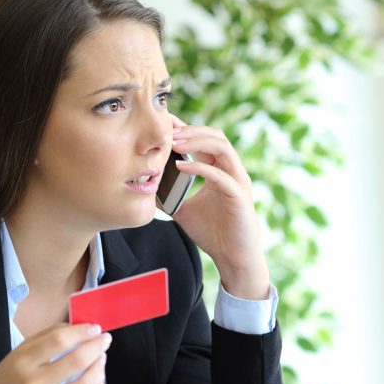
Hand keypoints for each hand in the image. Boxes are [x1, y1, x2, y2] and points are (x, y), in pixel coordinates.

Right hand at [0, 323, 110, 383]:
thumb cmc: (9, 380)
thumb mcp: (19, 353)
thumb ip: (48, 337)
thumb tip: (79, 327)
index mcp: (22, 362)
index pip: (59, 341)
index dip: (82, 332)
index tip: (95, 328)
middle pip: (76, 362)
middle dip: (96, 347)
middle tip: (104, 340)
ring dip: (100, 369)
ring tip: (101, 359)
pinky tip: (98, 381)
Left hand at [168, 115, 270, 299]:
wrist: (232, 257)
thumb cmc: (212, 233)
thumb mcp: (183, 208)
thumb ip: (169, 194)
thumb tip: (144, 186)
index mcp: (220, 170)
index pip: (205, 140)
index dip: (186, 129)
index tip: (164, 125)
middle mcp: (232, 171)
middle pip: (216, 136)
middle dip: (190, 130)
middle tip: (167, 131)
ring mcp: (238, 181)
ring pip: (222, 147)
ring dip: (197, 141)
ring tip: (174, 143)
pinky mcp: (239, 196)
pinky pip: (220, 175)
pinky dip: (200, 168)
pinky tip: (181, 167)